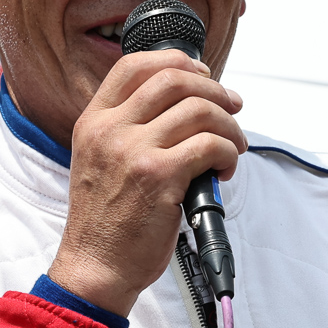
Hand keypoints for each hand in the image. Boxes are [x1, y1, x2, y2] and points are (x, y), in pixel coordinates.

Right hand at [45, 49, 245, 316]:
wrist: (96, 267)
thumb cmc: (105, 221)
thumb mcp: (99, 160)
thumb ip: (127, 129)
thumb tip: (183, 104)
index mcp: (93, 121)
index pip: (134, 65)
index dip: (177, 60)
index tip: (203, 74)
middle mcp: (110, 130)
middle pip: (174, 79)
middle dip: (214, 89)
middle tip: (232, 107)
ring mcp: (133, 151)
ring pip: (199, 110)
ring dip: (228, 125)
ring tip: (233, 146)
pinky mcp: (159, 177)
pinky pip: (210, 145)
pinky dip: (228, 153)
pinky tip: (225, 170)